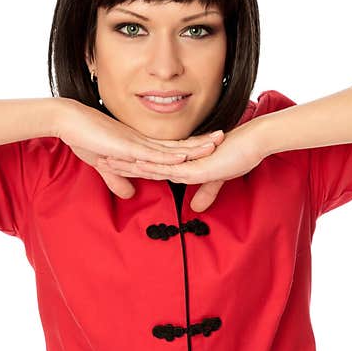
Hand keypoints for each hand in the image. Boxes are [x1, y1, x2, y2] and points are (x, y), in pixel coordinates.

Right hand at [57, 100, 225, 199]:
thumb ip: (118, 179)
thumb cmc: (84, 139)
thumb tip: (129, 194)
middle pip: (178, 145)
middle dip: (201, 143)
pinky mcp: (125, 147)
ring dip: (192, 148)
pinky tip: (183, 158)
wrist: (68, 121)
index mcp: (140, 145)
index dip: (190, 147)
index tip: (209, 146)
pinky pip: (151, 154)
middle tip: (223, 138)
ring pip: (170, 148)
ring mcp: (136, 143)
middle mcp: (143, 142)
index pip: (171, 148)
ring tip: (214, 145)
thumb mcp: (104, 164)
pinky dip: (167, 157)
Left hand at [96, 120, 266, 212]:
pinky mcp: (194, 164)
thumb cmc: (238, 155)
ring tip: (104, 161)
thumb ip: (205, 192)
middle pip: (143, 161)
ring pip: (149, 163)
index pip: (150, 164)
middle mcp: (179, 158)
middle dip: (119, 161)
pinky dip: (151, 166)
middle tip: (96, 158)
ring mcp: (185, 160)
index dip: (130, 164)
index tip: (110, 161)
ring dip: (127, 163)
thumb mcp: (217, 179)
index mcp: (180, 161)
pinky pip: (169, 166)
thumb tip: (195, 209)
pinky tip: (135, 166)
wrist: (255, 140)